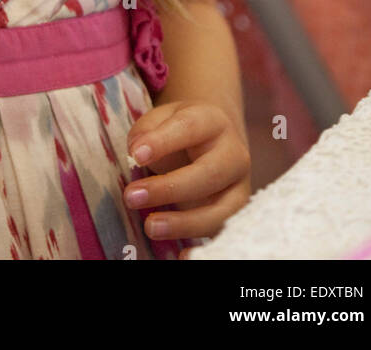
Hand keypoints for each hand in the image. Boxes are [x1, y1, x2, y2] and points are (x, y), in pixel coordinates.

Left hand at [125, 101, 250, 244]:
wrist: (214, 137)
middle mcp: (233, 153)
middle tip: (132, 196)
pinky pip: (223, 232)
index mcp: (212, 121)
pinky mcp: (235, 212)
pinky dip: (204, 246)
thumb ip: (147, 131)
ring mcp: (238, 185)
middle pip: (209, 173)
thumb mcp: (163, 118)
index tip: (136, 155)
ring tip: (150, 226)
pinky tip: (182, 254)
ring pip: (221, 209)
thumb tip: (137, 152)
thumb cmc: (181, 129)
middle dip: (170, 188)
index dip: (163, 142)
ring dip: (185, 222)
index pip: (189, 127)